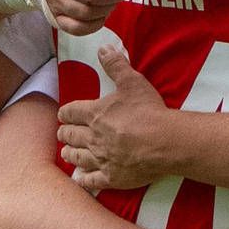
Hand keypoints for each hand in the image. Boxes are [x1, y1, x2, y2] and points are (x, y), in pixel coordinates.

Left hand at [57, 34, 187, 193]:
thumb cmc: (148, 111)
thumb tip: (103, 48)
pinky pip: (90, 180)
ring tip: (67, 152)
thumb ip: (116, 65)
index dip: (65, 113)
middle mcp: (92, 137)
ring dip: (69, 153)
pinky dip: (82, 178)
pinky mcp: (111, 177)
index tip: (63, 114)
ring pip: (76, 157)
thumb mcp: (132, 82)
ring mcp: (100, 159)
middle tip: (63, 133)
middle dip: (64, 133)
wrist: (165, 141)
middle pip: (70, 135)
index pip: (70, 112)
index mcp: (94, 114)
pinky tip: (78, 177)